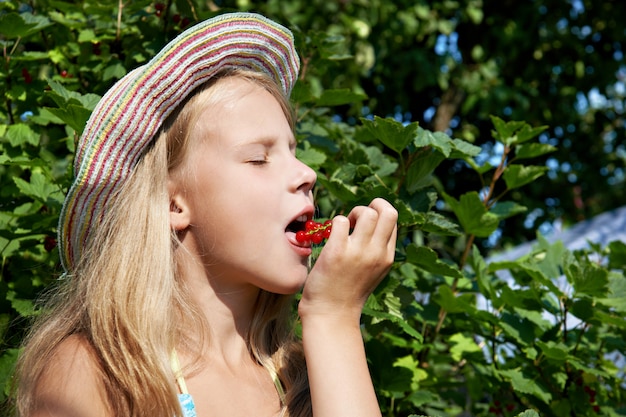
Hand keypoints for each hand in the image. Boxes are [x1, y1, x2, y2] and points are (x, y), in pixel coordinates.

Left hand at [299, 198, 397, 320]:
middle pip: (388, 211)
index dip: (378, 215)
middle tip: (357, 219)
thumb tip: (371, 223)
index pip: (393, 220)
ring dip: (353, 213)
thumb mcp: (373, 271)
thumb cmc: (347, 291)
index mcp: (387, 257)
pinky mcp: (337, 252)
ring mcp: (358, 252)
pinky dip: (334, 223)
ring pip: (366, 212)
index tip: (364, 226)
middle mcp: (376, 253)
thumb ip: (376, 250)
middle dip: (372, 205)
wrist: (330, 314)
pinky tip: (329, 237)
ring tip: (344, 228)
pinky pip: (341, 221)